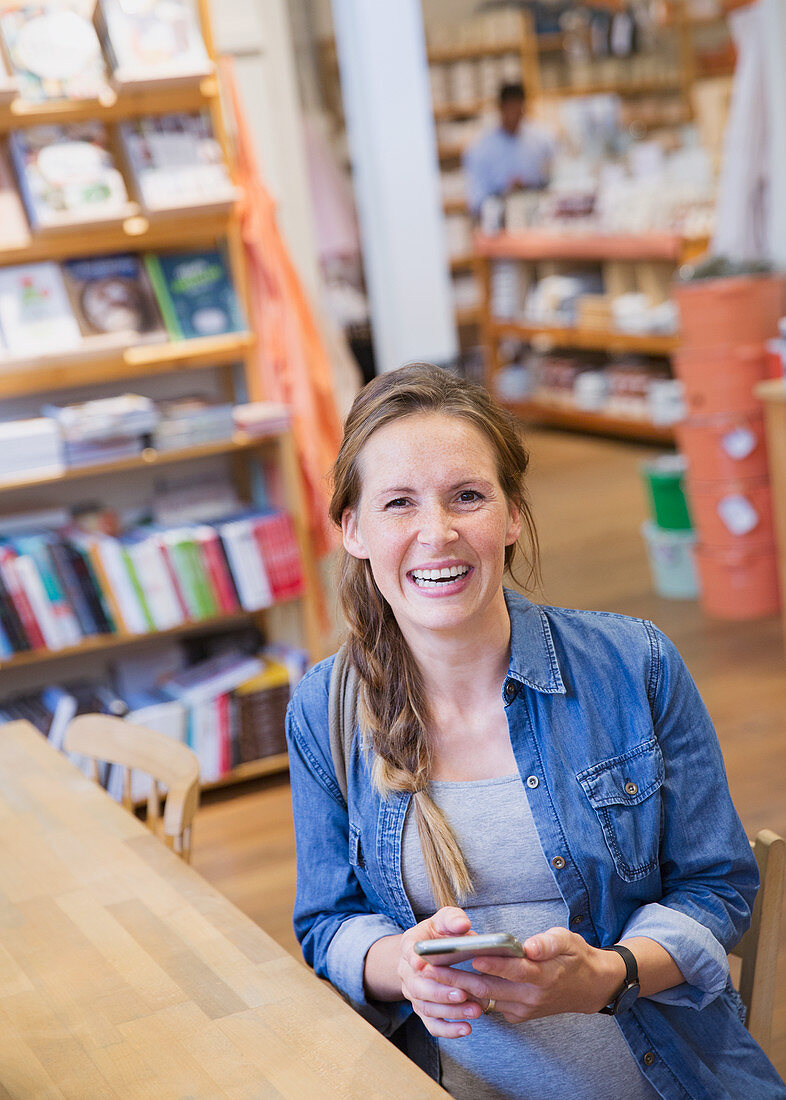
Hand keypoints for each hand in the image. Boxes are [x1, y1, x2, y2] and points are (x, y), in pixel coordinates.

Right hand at [398, 907, 483, 1037]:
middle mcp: (407, 972)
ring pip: (426, 1007)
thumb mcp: (444, 920)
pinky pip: (432, 1025)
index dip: (414, 959)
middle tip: (463, 993)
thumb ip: (452, 919)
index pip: (408, 951)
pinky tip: (467, 1029)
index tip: (422, 965)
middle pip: (418, 986)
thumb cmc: (440, 934)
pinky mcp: (425, 1010)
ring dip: (450, 1011)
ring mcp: (414, 993)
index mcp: (410, 945)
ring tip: (475, 1010)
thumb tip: (462, 924)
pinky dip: (448, 1030)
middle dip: (441, 992)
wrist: (429, 954)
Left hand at [420, 926, 624, 1023]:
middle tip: (431, 967)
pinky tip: (449, 985)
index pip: (515, 970)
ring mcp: (523, 1009)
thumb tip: (529, 946)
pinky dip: (470, 996)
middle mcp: (532, 996)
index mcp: (544, 974)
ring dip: (458, 989)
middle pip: (491, 988)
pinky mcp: (518, 1015)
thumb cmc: (574, 956)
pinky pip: (490, 1006)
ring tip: (431, 975)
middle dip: (458, 979)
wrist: (588, 988)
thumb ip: (547, 943)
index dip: (493, 964)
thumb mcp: (567, 940)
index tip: (470, 956)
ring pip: (485, 999)